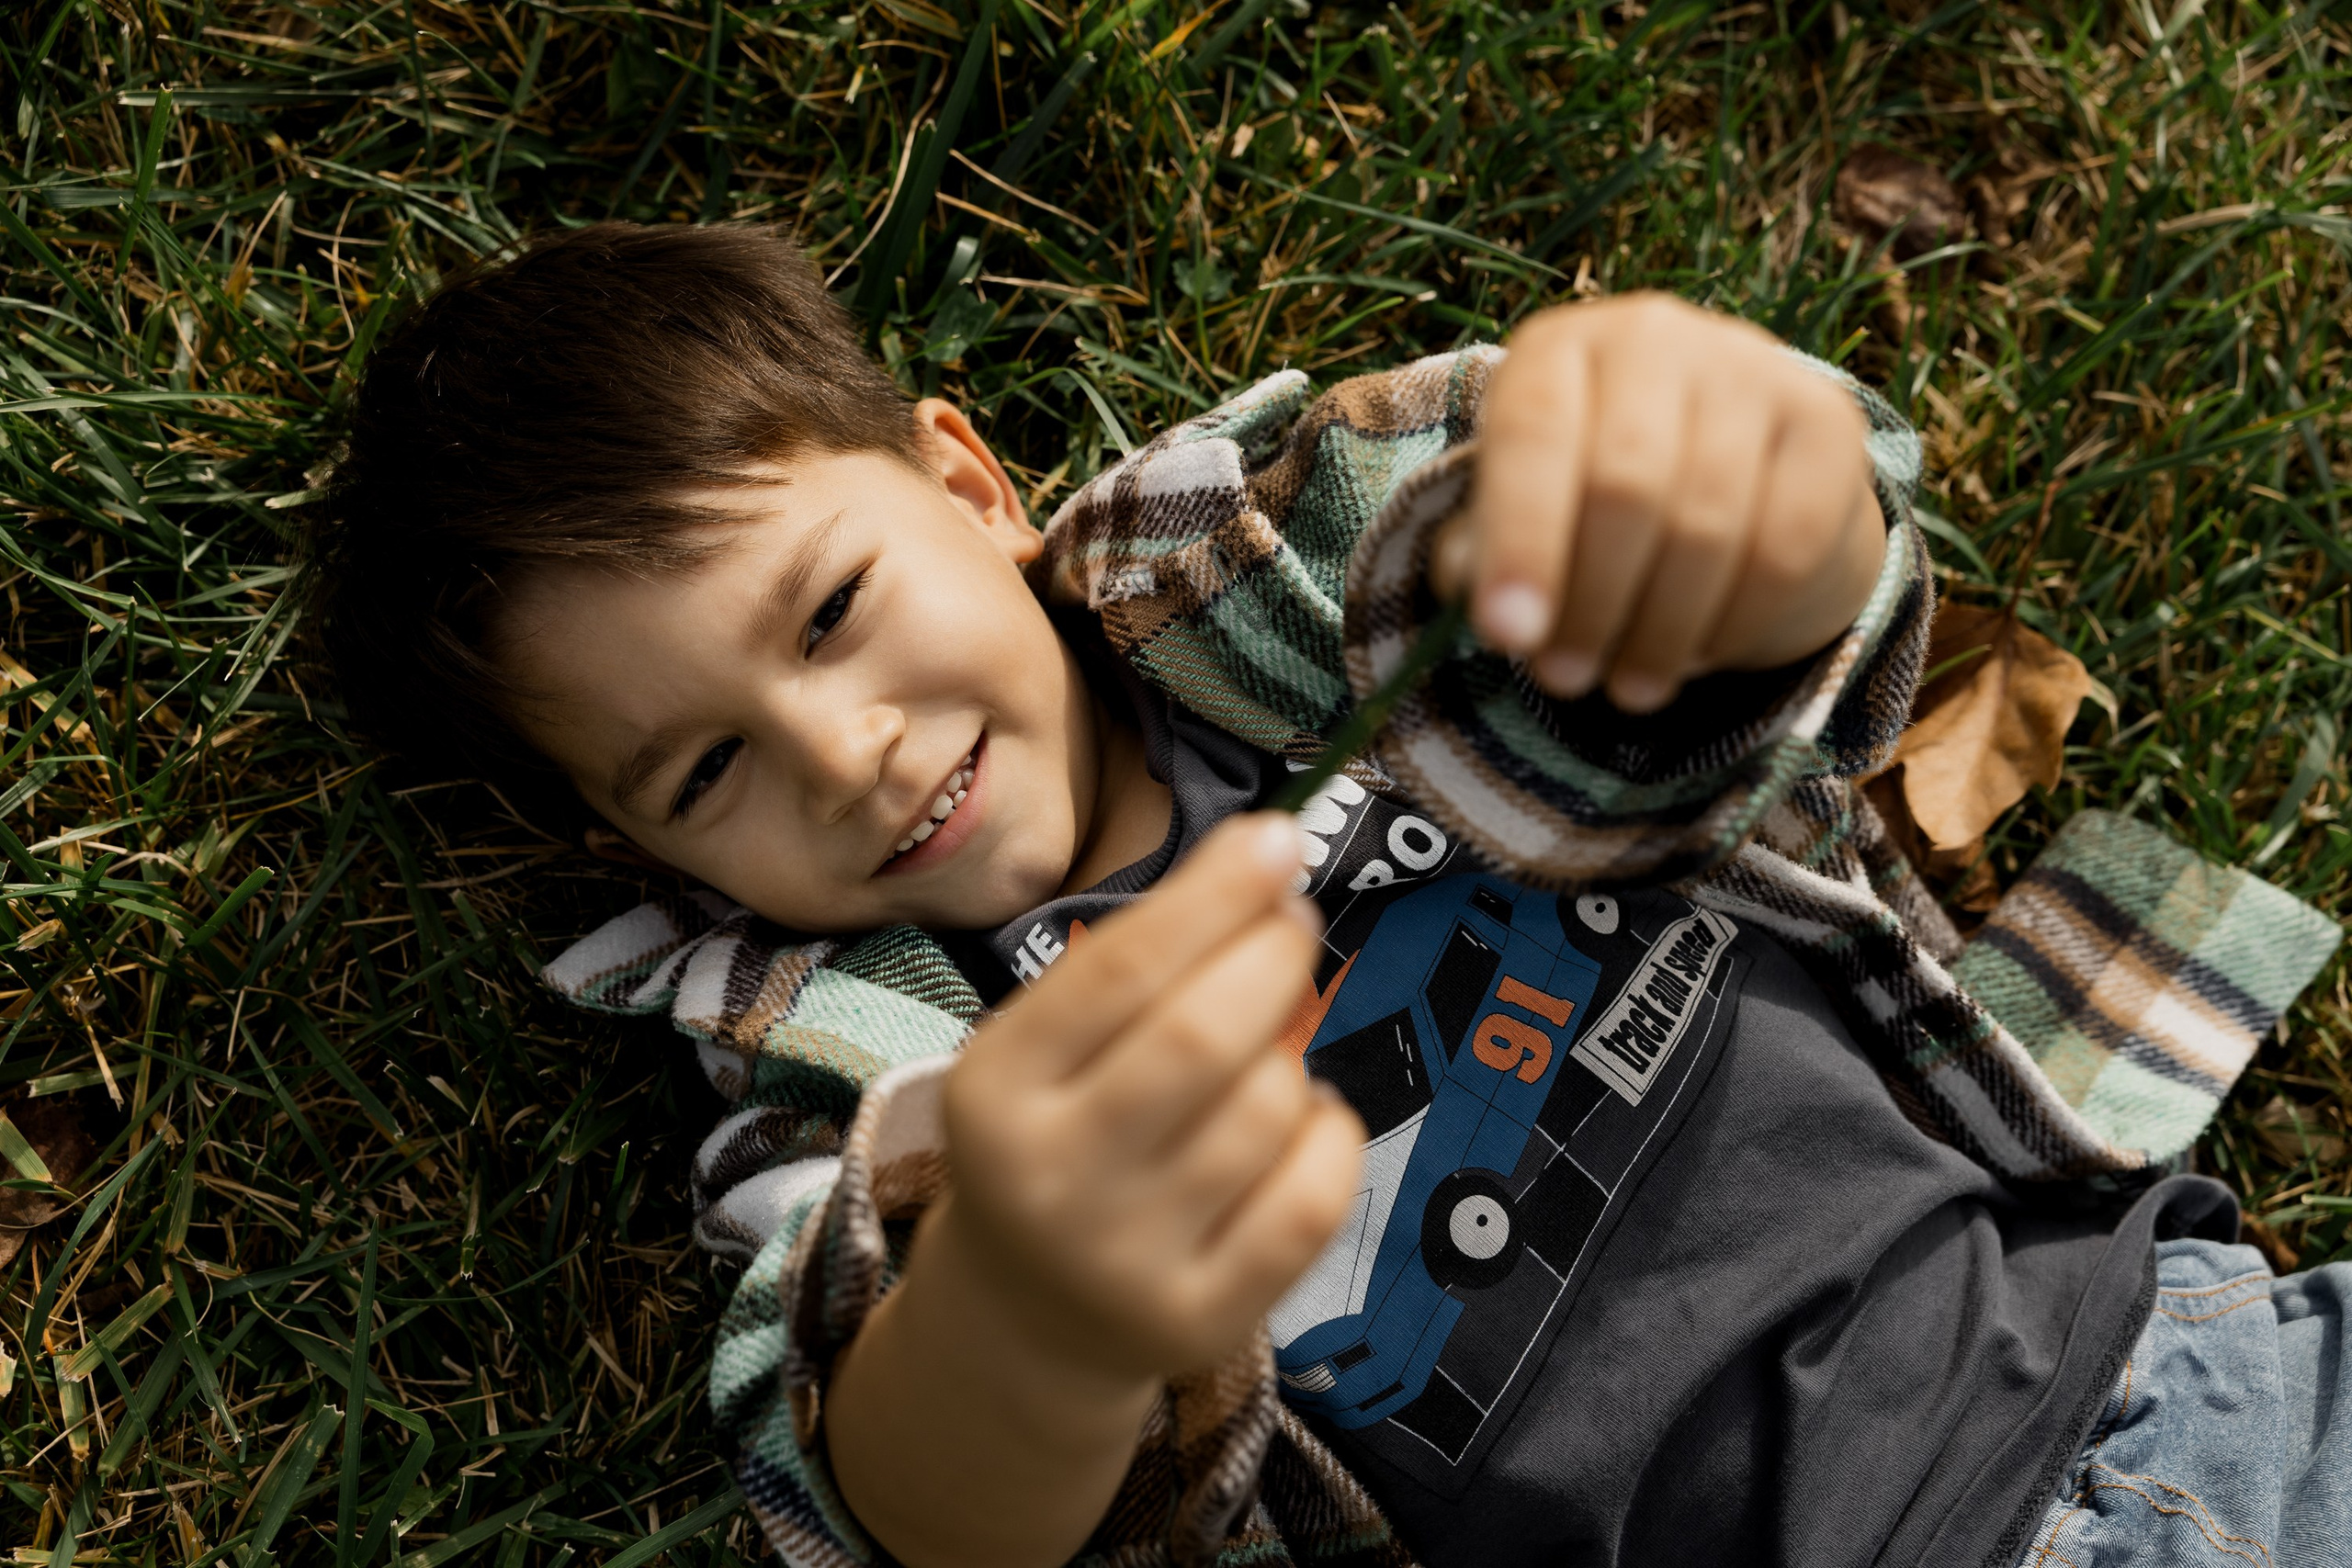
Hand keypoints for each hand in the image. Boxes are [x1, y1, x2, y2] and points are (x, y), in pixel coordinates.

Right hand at [937, 814, 1365, 1377]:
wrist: (1027, 1317)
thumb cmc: (1058, 1135)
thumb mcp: (1049, 1045)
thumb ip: (1142, 957)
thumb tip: (1268, 854)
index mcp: (995, 1090)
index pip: (1122, 968)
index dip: (1215, 894)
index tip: (1280, 839)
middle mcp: (1048, 1181)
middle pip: (1202, 1037)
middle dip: (1271, 956)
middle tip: (1294, 924)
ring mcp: (1125, 1263)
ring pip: (1267, 1111)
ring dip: (1290, 1058)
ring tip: (1261, 1061)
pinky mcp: (1200, 1322)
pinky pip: (1314, 1198)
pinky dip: (1331, 1134)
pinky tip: (1299, 1125)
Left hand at [1448, 293, 1885, 711]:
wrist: (1731, 465)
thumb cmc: (1588, 500)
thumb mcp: (1521, 513)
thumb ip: (1487, 555)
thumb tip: (1497, 615)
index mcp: (1557, 350)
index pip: (1532, 435)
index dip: (1520, 542)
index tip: (1507, 635)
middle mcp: (1654, 337)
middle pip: (1625, 486)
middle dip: (1591, 605)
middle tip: (1565, 681)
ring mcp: (1751, 368)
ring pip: (1708, 526)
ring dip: (1660, 632)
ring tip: (1629, 688)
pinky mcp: (1827, 421)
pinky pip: (1783, 549)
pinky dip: (1734, 624)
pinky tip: (1699, 653)